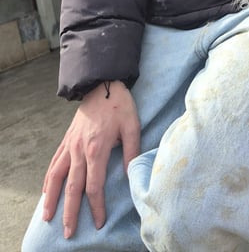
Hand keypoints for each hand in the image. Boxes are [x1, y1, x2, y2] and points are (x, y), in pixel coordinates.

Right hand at [42, 80, 140, 238]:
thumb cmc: (120, 105)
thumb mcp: (133, 126)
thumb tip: (130, 174)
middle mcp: (79, 151)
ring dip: (51, 199)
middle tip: (69, 233)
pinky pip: (54, 163)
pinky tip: (46, 190)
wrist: (103, 84)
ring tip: (48, 218)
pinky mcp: (67, 140)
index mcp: (96, 150)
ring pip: (56, 177)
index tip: (98, 222)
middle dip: (70, 212)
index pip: (94, 186)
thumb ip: (131, 151)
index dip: (96, 206)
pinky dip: (48, 179)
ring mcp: (70, 145)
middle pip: (72, 188)